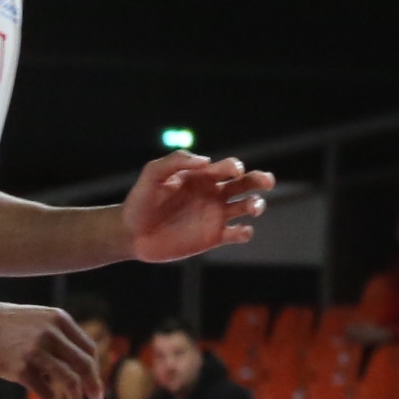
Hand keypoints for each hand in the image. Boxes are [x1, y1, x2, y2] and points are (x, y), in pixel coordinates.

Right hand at [0, 298, 102, 398]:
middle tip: (97, 397)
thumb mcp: (40, 318)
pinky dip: (50, 397)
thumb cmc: (6, 323)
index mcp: (60, 320)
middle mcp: (51, 334)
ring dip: (75, 395)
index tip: (94, 379)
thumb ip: (59, 335)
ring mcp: (35, 351)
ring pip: (68, 379)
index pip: (88, 348)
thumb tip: (78, 362)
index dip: (95, 367)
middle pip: (83, 364)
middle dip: (93, 383)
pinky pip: (43, 389)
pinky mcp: (19, 368)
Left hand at [124, 153, 272, 262]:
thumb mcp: (152, 174)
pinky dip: (245, 233)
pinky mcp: (213, 237)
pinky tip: (239, 231)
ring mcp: (215, 216)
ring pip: (247, 206)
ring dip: (256, 204)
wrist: (130, 233)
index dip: (234, 167)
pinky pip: (238, 234)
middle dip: (261, 179)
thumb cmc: (140, 201)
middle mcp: (213, 194)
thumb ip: (176, 161)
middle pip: (247, 183)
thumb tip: (206, 161)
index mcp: (203, 177)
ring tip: (252, 207)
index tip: (229, 172)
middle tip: (267, 181)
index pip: (228, 167)